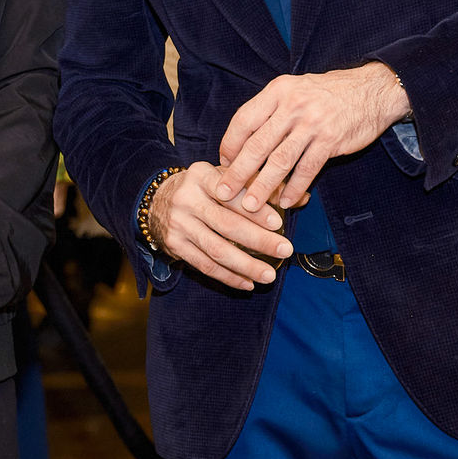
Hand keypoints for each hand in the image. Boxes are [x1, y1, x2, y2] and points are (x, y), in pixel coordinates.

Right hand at [147, 163, 292, 291]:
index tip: (278, 222)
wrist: (155, 200)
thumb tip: (302, 198)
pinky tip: (247, 283)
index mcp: (201, 176)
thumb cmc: (202, 188)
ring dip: (245, 265)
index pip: (230, 192)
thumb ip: (261, 186)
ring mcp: (179, 224)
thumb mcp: (224, 177)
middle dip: (258, 240)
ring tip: (269, 275)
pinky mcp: (174, 245)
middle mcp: (187, 199)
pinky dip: (228, 277)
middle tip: (285, 250)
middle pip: (226, 223)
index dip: (253, 209)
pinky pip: (204, 265)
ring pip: (216, 249)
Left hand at [216, 63, 409, 211]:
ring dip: (263, 186)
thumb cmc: (325, 93)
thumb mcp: (293, 90)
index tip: (223, 164)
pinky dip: (294, 188)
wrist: (370, 90)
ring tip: (251, 205)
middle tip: (224, 193)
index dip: (230, 144)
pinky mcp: (331, 140)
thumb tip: (241, 143)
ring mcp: (312, 124)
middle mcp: (292, 105)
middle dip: (238, 172)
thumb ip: (269, 111)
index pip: (243, 120)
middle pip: (257, 144)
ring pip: (280, 161)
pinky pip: (307, 169)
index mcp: (277, 91)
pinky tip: (285, 201)